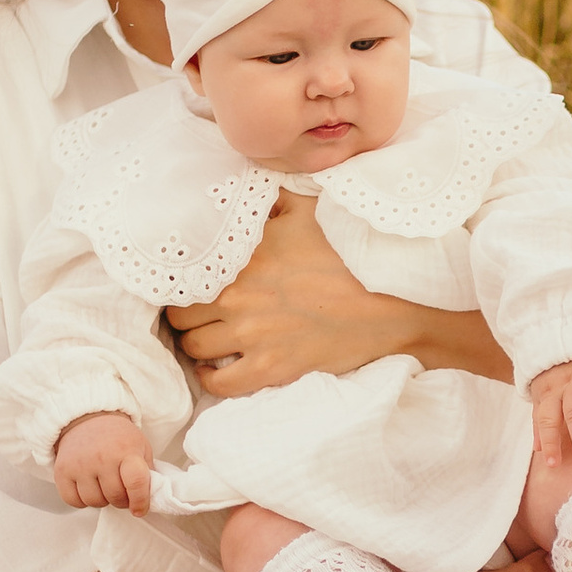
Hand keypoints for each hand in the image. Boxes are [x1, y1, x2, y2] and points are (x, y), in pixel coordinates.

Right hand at [53, 411, 153, 511]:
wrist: (87, 419)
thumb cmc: (118, 437)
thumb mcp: (140, 447)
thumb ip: (147, 473)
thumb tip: (149, 499)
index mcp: (126, 450)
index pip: (136, 482)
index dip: (140, 501)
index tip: (139, 509)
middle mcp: (102, 457)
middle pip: (115, 497)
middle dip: (121, 500)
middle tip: (121, 491)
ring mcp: (80, 465)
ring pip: (94, 502)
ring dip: (102, 500)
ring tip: (104, 486)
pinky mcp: (62, 471)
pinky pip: (73, 501)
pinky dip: (81, 500)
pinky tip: (88, 487)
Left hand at [164, 197, 510, 397]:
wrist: (391, 302)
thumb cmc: (351, 254)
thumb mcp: (311, 209)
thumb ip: (269, 199)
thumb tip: (243, 188)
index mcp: (244, 257)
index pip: (185, 274)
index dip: (183, 281)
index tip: (190, 285)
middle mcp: (239, 297)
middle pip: (180, 316)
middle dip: (185, 314)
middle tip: (198, 313)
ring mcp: (253, 336)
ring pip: (195, 349)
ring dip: (198, 345)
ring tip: (209, 339)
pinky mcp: (271, 369)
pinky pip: (219, 383)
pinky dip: (212, 378)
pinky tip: (218, 368)